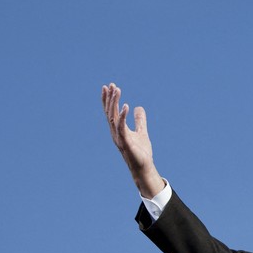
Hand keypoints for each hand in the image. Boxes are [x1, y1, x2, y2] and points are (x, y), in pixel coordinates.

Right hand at [101, 83, 164, 197]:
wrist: (144, 168)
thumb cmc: (141, 153)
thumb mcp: (142, 132)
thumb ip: (140, 120)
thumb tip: (139, 107)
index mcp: (118, 129)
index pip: (110, 112)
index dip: (108, 99)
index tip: (109, 86)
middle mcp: (115, 132)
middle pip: (109, 112)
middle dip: (109, 98)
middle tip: (111, 84)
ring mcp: (119, 137)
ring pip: (113, 117)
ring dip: (114, 103)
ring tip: (117, 90)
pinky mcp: (125, 142)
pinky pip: (122, 127)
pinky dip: (122, 116)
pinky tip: (126, 106)